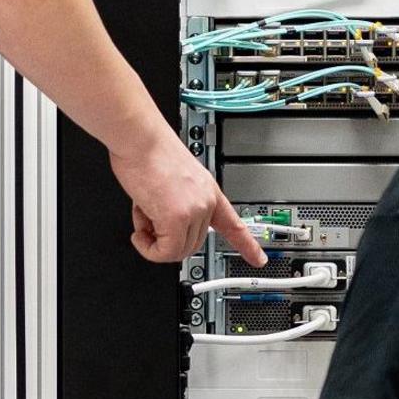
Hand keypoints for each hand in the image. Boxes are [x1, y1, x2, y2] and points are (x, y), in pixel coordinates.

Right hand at [115, 139, 263, 265]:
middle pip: (192, 245)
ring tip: (143, 218)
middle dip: (166, 240)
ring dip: (154, 243)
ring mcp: (194, 211)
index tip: (259, 259)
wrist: (139, 138)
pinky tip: (139, 233)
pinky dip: (148, 249)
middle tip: (149, 222)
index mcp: (208, 190)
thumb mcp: (174, 180)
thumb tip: (161, 224)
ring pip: (177, 251)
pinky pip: (164, 252)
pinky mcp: (176, 218)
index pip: (234, 224)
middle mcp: (206, 201)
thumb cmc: (148, 152)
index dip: (247, 245)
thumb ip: (177, 203)